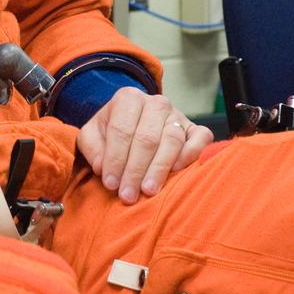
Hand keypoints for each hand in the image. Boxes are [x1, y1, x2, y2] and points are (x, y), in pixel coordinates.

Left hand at [76, 87, 212, 203]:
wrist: (134, 121)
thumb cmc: (112, 131)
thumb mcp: (93, 135)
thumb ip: (93, 149)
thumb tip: (103, 168)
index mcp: (128, 98)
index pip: (121, 130)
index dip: (115, 159)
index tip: (110, 184)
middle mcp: (156, 103)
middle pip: (146, 138)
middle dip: (135, 170)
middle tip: (128, 195)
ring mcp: (178, 114)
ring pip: (172, 140)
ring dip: (159, 168)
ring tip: (148, 191)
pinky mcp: (195, 128)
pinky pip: (200, 138)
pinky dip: (191, 154)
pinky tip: (176, 173)